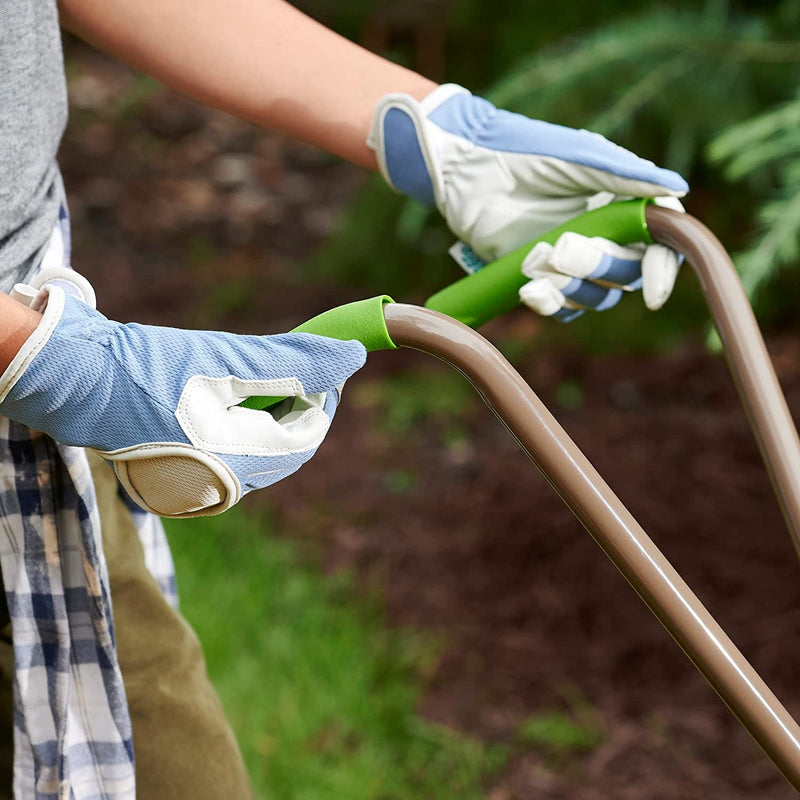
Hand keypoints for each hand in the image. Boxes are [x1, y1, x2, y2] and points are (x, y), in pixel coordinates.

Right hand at [0, 272, 365, 517]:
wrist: (73, 380)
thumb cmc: (148, 368)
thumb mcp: (228, 359)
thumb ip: (297, 361)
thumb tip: (353, 356)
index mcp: (238, 466)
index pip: (307, 434)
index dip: (324, 394)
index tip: (324, 358)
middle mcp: (222, 487)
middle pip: (287, 444)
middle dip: (297, 400)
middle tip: (294, 360)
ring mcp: (200, 484)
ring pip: (261, 447)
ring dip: (271, 408)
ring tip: (259, 371)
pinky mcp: (183, 473)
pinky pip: (233, 450)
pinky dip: (243, 418)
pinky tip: (231, 390)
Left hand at [368, 84, 687, 320]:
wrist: (466, 170)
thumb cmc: (525, 152)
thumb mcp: (579, 158)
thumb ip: (626, 175)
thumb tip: (678, 187)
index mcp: (622, 203)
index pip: (659, 243)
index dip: (661, 269)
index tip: (654, 292)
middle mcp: (604, 234)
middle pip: (626, 273)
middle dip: (598, 265)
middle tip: (564, 247)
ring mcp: (572, 260)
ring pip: (595, 296)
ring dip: (571, 286)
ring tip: (536, 260)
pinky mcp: (541, 278)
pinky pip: (560, 306)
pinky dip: (548, 302)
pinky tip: (529, 288)